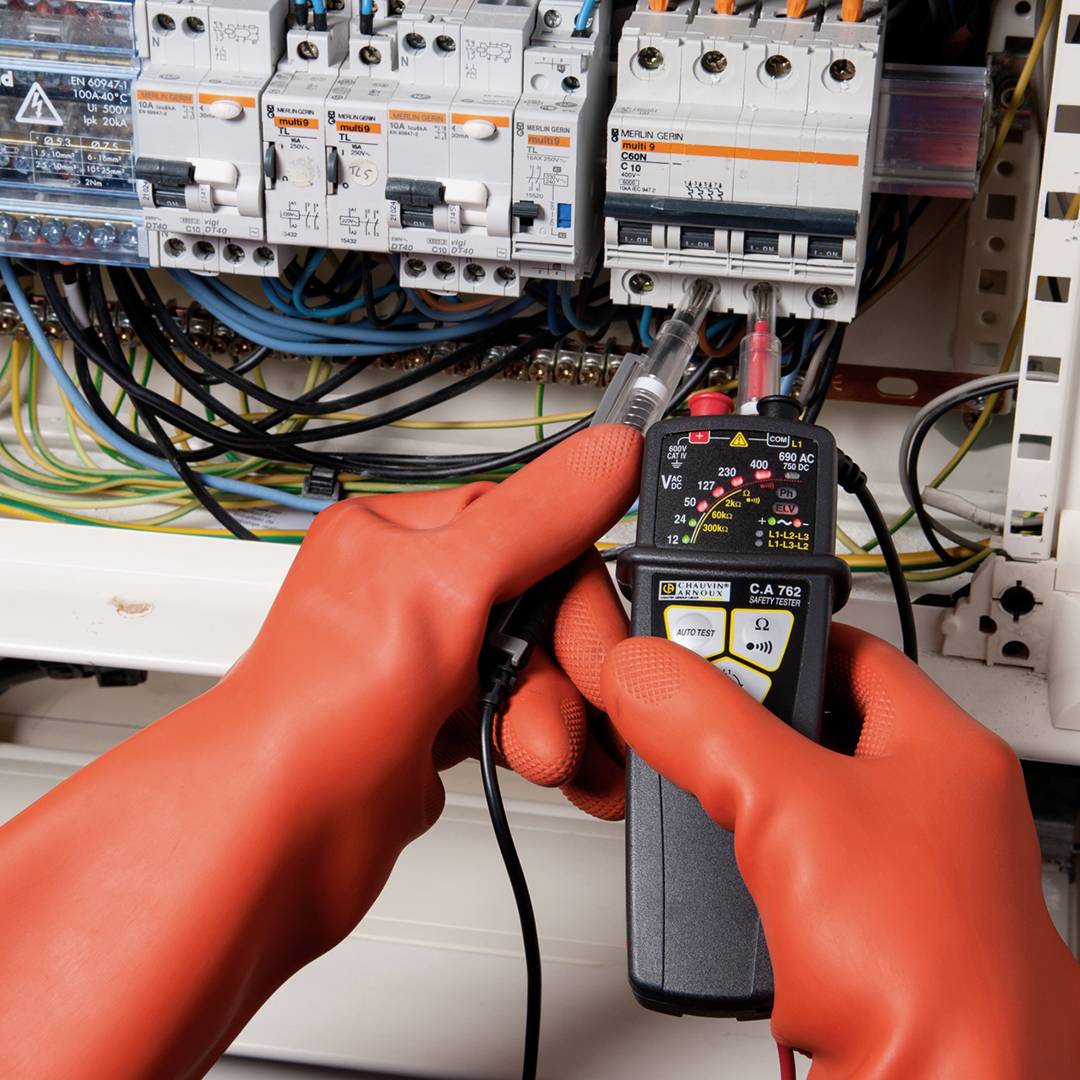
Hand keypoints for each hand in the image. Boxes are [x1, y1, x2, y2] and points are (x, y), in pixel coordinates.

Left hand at [0, 425, 641, 1079]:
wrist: (275, 848)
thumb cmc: (315, 713)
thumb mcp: (442, 585)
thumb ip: (536, 519)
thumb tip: (608, 450)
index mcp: (400, 539)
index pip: (529, 528)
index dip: (574, 590)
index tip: (600, 645)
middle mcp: (410, 598)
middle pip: (539, 610)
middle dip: (565, 670)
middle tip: (569, 712)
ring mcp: (423, 669)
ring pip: (533, 673)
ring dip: (560, 719)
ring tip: (555, 759)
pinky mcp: (433, 733)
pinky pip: (515, 723)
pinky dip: (545, 750)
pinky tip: (558, 773)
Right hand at [601, 623, 1079, 1077]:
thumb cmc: (930, 981)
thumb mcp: (788, 807)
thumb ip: (706, 724)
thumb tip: (646, 669)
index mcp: (945, 754)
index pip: (847, 648)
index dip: (772, 631)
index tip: (706, 633)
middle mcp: (932, 809)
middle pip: (812, 723)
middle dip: (740, 721)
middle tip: (679, 711)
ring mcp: (899, 874)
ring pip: (793, 796)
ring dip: (734, 792)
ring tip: (686, 783)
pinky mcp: (862, 932)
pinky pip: (786, 861)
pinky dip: (741, 854)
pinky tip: (713, 864)